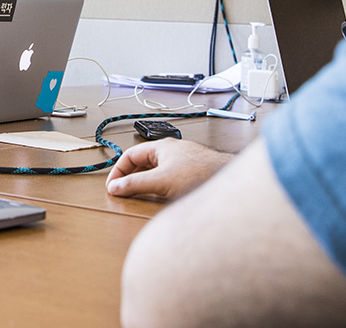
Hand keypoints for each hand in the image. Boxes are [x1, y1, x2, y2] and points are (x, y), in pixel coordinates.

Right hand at [106, 139, 232, 199]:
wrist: (232, 182)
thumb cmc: (202, 172)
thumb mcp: (161, 181)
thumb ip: (136, 184)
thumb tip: (116, 187)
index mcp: (162, 147)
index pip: (131, 155)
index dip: (119, 170)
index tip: (113, 185)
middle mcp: (173, 152)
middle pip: (143, 163)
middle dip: (131, 177)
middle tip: (123, 191)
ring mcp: (184, 162)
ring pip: (157, 171)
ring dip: (146, 182)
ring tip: (141, 194)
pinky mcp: (193, 173)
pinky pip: (169, 178)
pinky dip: (161, 186)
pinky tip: (164, 197)